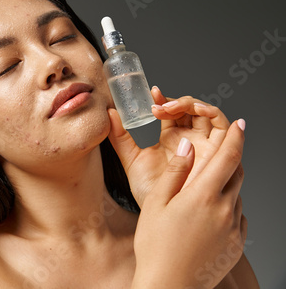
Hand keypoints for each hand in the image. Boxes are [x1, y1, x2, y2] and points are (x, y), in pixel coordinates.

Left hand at [108, 86, 239, 206]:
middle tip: (159, 106)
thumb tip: (110, 113)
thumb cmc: (149, 192)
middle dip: (177, 101)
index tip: (151, 93)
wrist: (162, 215)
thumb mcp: (131, 159)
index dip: (164, 99)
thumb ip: (120, 137)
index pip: (172, 112)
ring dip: (192, 103)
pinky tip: (194, 110)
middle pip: (191, 109)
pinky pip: (222, 125)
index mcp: (172, 139)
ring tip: (171, 108)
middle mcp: (190, 139)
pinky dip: (211, 111)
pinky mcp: (218, 151)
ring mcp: (204, 145)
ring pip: (207, 113)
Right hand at [132, 125, 246, 287]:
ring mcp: (233, 229)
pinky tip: (206, 217)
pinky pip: (237, 216)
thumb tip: (187, 146)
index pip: (229, 157)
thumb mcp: (157, 203)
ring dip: (224, 187)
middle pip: (236, 173)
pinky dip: (227, 208)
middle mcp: (225, 210)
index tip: (240, 124)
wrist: (169, 286)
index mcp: (203, 196)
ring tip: (200, 196)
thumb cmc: (155, 246)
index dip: (236, 137)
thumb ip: (175, 171)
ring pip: (236, 195)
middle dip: (229, 160)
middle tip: (215, 157)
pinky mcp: (236, 244)